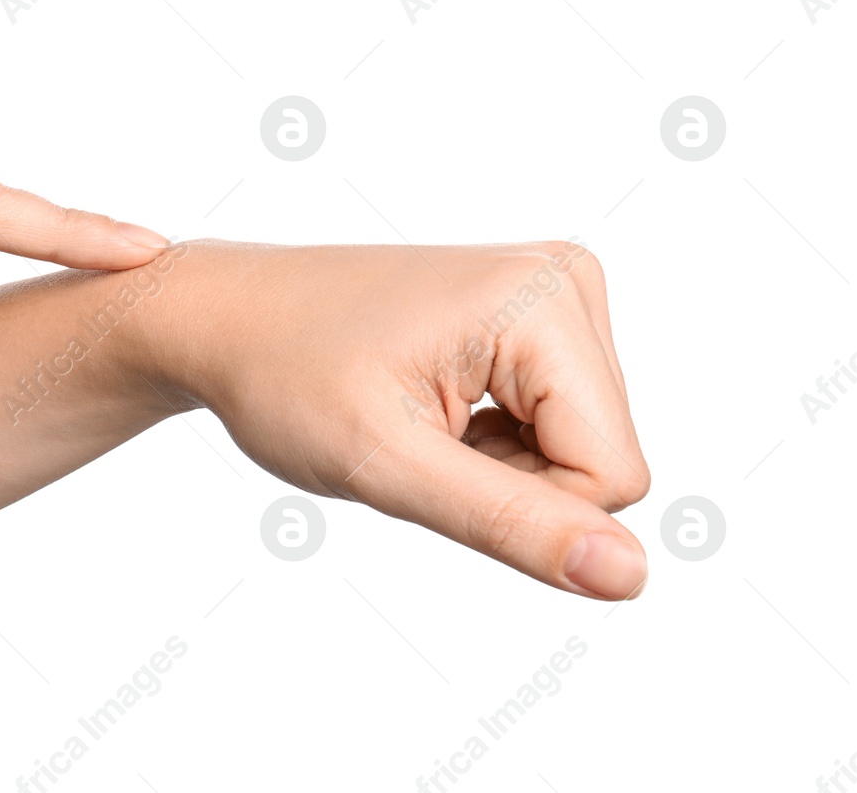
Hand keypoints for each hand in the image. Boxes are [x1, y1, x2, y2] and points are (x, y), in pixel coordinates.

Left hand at [158, 239, 649, 600]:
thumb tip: (629, 576)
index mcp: (542, 301)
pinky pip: (558, 424)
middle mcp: (566, 280)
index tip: (430, 459)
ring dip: (500, 462)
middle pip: (606, 460)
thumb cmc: (285, 379)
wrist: (228, 319)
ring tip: (417, 417)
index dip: (524, 506)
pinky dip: (493, 438)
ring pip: (585, 449)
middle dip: (512, 480)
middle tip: (415, 437)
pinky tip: (428, 404)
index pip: (614, 477)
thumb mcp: (388, 467)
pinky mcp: (536, 313)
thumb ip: (512, 523)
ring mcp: (554, 292)